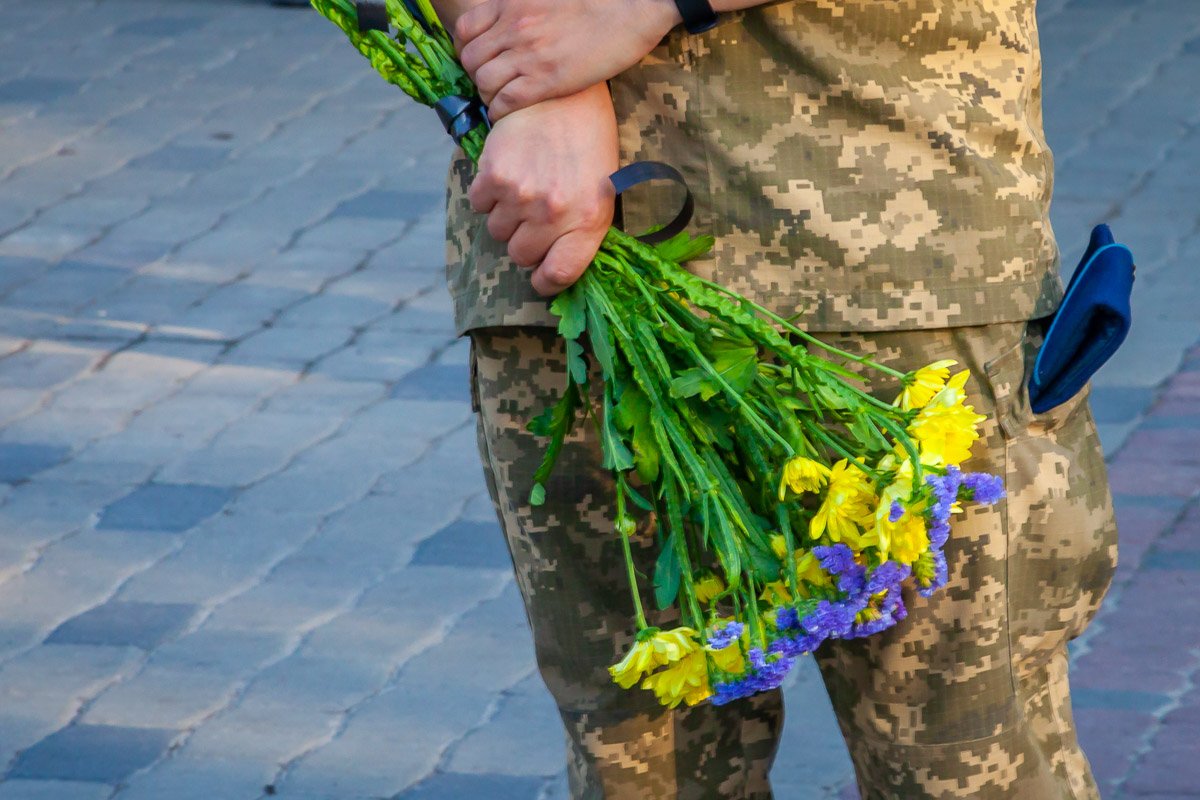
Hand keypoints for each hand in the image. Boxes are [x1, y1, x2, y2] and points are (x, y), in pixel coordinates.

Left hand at [456, 0, 679, 119]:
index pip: (465, 29)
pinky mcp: (546, 81)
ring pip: (485, 83)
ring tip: (499, 100)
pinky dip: (500, 111)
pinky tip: (506, 113)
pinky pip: (505, 102)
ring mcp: (529, 55)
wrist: (628, 14)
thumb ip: (520, 6)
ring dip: (487, 96)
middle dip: (476, 75)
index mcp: (511, 4)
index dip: (466, 49)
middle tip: (490, 83)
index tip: (477, 59)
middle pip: (471, 60)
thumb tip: (510, 17)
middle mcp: (514, 27)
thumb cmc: (593, 3)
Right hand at [469, 84, 618, 295]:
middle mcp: (554, 214)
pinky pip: (477, 204)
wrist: (565, 93)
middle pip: (520, 256)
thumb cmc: (588, 144)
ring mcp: (522, 196)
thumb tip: (554, 268)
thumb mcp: (602, 192)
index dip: (546, 281)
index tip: (541, 276)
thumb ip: (581, 232)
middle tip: (533, 216)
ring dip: (505, 215)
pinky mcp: (494, 176)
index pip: (558, 275)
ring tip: (522, 187)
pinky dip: (486, 193)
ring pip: (496, 231)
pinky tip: (505, 172)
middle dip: (524, 241)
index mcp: (588, 221)